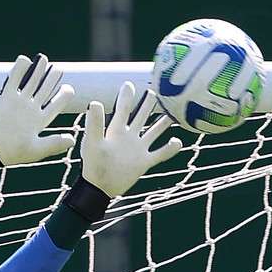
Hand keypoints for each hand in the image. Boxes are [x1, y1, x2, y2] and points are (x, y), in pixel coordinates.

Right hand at [0, 54, 75, 165]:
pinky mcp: (5, 98)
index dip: (63, 95)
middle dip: (52, 78)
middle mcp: (31, 109)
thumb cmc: (14, 153)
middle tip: (58, 69)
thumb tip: (72, 140)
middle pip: (45, 89)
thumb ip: (54, 144)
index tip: (68, 89)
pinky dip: (18, 70)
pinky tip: (24, 60)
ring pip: (31, 82)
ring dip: (37, 70)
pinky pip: (13, 81)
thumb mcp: (37, 150)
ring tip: (43, 59)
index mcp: (40, 120)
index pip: (56, 104)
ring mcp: (19, 102)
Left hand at [82, 82, 181, 197]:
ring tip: (175, 111)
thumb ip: (95, 123)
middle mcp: (129, 137)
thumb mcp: (93, 142)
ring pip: (154, 131)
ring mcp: (138, 149)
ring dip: (163, 123)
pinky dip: (170, 148)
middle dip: (149, 104)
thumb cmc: (93, 165)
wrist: (100, 188)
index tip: (130, 83)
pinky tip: (178, 141)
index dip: (127, 96)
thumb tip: (94, 102)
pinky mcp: (144, 162)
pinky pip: (160, 153)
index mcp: (116, 130)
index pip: (124, 109)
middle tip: (158, 89)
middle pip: (141, 116)